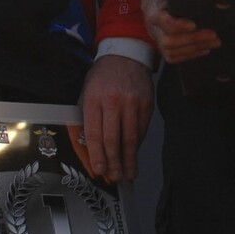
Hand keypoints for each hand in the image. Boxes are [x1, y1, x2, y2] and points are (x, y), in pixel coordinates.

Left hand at [78, 55, 151, 182]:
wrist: (126, 56)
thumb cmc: (102, 78)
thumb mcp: (87, 94)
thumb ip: (87, 118)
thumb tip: (90, 148)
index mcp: (94, 99)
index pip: (95, 134)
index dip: (97, 155)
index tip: (99, 171)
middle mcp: (114, 101)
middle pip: (114, 139)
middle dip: (114, 162)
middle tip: (115, 177)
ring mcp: (133, 102)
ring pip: (131, 137)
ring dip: (129, 158)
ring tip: (129, 173)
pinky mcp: (147, 103)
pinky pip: (142, 129)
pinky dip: (137, 143)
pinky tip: (134, 154)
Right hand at [140, 0, 219, 63]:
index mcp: (153, 2)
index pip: (159, 18)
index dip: (175, 25)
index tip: (193, 23)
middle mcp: (152, 20)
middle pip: (167, 39)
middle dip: (192, 40)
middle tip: (214, 34)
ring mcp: (156, 32)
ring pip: (170, 50)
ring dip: (194, 48)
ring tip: (214, 41)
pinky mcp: (163, 38)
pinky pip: (172, 55)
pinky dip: (188, 55)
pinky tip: (204, 49)